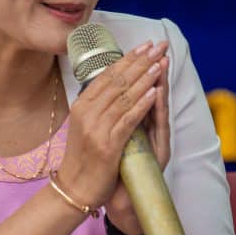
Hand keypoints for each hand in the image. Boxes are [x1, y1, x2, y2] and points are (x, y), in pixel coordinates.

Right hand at [59, 41, 166, 211]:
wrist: (75, 189)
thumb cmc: (84, 158)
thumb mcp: (85, 125)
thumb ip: (98, 105)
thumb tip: (114, 83)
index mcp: (81, 105)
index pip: (107, 75)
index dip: (128, 58)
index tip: (146, 46)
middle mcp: (87, 113)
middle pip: (117, 81)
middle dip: (141, 62)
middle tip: (159, 46)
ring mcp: (96, 129)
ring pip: (124, 97)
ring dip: (145, 79)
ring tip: (160, 64)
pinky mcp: (107, 146)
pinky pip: (128, 119)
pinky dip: (142, 105)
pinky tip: (155, 92)